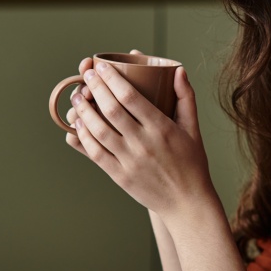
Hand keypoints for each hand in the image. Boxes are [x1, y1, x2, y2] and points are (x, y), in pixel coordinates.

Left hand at [66, 60, 214, 216]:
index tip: (101, 67)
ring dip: (84, 111)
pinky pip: (96, 153)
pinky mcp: (120, 176)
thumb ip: (185, 98)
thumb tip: (178, 70)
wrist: (187, 203)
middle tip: (86, 75)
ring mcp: (130, 161)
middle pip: (111, 110)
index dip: (112, 79)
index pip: (131, 97)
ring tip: (77, 97)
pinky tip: (78, 124)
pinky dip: (84, 137)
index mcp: (162, 128)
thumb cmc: (192, 164)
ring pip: (99, 131)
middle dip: (94, 89)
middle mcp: (144, 143)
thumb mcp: (193, 129)